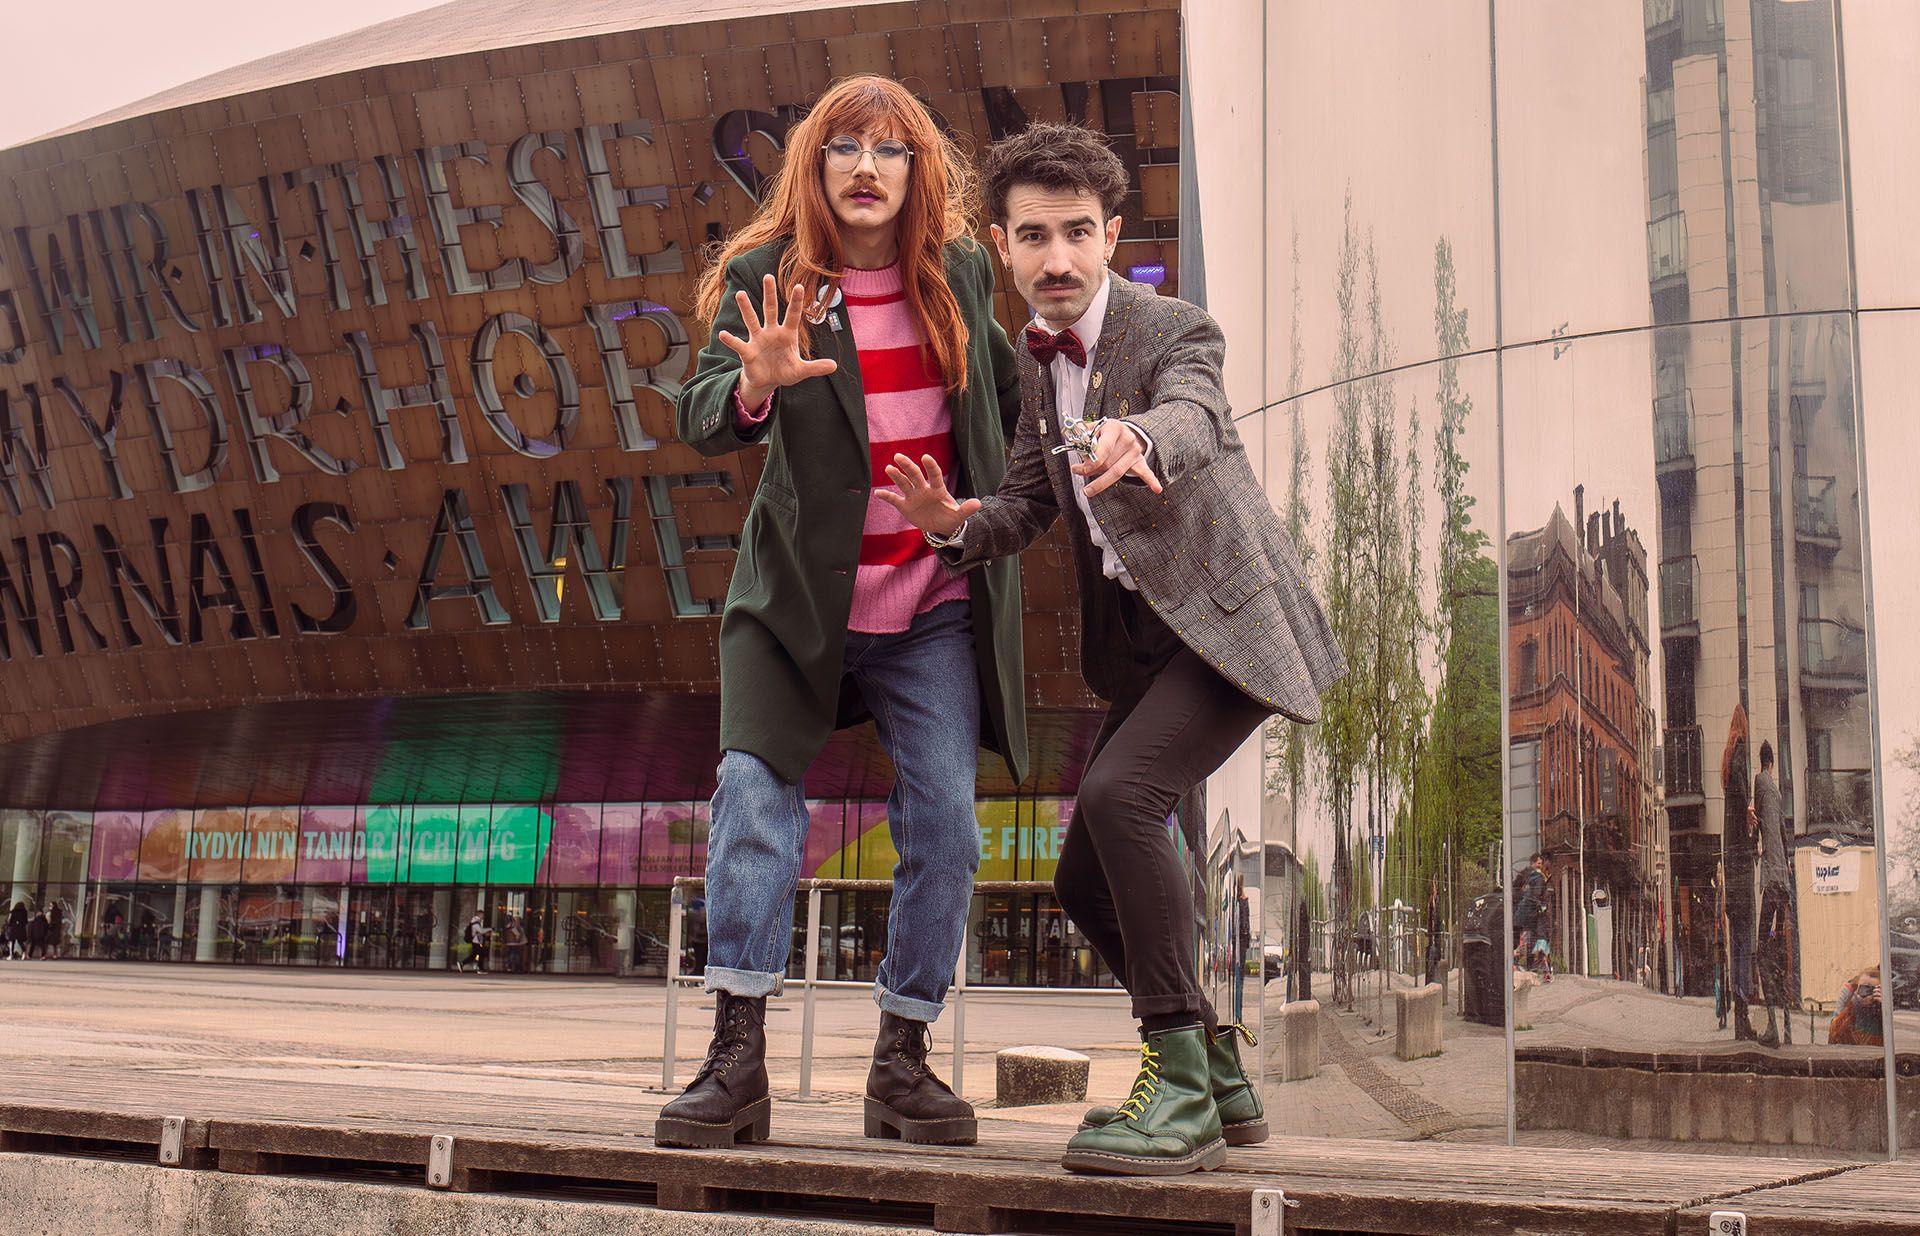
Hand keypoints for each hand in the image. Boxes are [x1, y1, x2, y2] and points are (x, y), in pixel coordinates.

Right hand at [718, 274, 837, 405]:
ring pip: (752, 320)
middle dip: (769, 294)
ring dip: (746, 308)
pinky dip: (731, 340)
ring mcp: (758, 340)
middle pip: (770, 309)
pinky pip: (738, 344)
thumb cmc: (785, 371)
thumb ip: (816, 367)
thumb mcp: (801, 370)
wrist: (768, 381)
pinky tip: (723, 334)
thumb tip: (834, 365)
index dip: (796, 302)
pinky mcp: (747, 351)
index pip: (793, 315)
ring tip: (740, 294)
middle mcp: (772, 332)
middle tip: (768, 276)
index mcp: (787, 334)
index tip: (799, 286)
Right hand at [876, 453, 981, 536]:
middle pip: (915, 475)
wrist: (941, 526)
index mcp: (937, 489)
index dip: (930, 466)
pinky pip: (894, 500)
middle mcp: (924, 489)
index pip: (934, 475)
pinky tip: (877, 493)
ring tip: (889, 468)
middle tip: (898, 457)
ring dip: (896, 476)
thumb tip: (978, 503)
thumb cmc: (951, 517)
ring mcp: (914, 496)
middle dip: (907, 466)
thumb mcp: (959, 515)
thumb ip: (967, 508)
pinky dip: (886, 496)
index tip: (926, 457)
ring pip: (904, 484)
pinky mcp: (906, 506)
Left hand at [1072, 419, 1160, 495]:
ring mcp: (1135, 451)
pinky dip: (1151, 480)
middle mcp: (1127, 439)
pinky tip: (1156, 488)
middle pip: (1108, 462)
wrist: (1128, 431)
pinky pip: (1146, 472)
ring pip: (1118, 471)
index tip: (1078, 468)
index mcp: (1114, 428)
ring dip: (1102, 482)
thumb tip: (1073, 442)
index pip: (1104, 447)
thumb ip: (1083, 434)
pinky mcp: (1140, 461)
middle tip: (1078, 474)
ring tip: (1088, 490)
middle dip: (1091, 471)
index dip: (1090, 461)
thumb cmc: (1107, 432)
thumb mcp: (1095, 427)